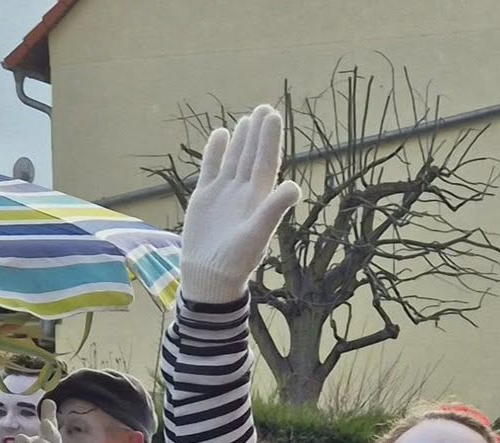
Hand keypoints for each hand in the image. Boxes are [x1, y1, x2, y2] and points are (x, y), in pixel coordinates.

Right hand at [180, 103, 301, 305]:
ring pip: (234, 159)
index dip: (270, 140)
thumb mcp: (257, 234)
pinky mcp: (204, 198)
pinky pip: (211, 168)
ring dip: (241, 140)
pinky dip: (215, 151)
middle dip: (259, 134)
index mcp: (258, 199)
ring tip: (249, 119)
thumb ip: (274, 209)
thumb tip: (295, 186)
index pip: (266, 162)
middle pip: (252, 156)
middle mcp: (242, 193)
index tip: (273, 115)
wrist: (208, 277)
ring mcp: (223, 194)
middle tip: (265, 108)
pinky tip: (220, 134)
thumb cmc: (236, 261)